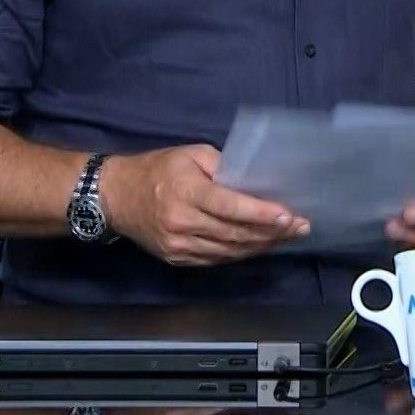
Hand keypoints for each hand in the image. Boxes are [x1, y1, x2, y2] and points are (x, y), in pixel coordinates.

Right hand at [100, 144, 308, 265]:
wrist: (115, 197)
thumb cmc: (156, 169)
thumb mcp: (189, 154)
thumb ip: (222, 165)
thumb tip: (252, 181)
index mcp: (186, 192)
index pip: (230, 206)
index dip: (261, 213)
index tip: (288, 215)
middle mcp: (183, 223)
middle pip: (235, 233)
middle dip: (272, 232)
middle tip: (300, 226)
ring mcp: (180, 246)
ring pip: (230, 251)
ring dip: (262, 245)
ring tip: (288, 236)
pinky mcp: (178, 259)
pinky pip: (218, 259)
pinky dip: (242, 253)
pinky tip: (260, 244)